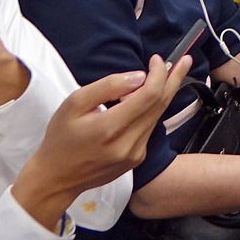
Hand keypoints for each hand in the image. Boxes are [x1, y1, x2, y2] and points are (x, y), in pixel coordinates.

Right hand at [14, 55, 190, 229]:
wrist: (56, 179)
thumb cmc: (60, 138)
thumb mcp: (74, 104)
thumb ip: (107, 86)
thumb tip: (139, 76)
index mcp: (110, 128)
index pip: (149, 95)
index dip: (159, 73)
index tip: (156, 59)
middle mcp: (128, 144)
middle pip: (161, 104)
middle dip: (174, 79)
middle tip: (184, 60)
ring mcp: (134, 154)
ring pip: (158, 116)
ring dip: (164, 93)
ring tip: (169, 73)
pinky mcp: (136, 159)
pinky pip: (150, 128)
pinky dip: (151, 110)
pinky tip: (145, 99)